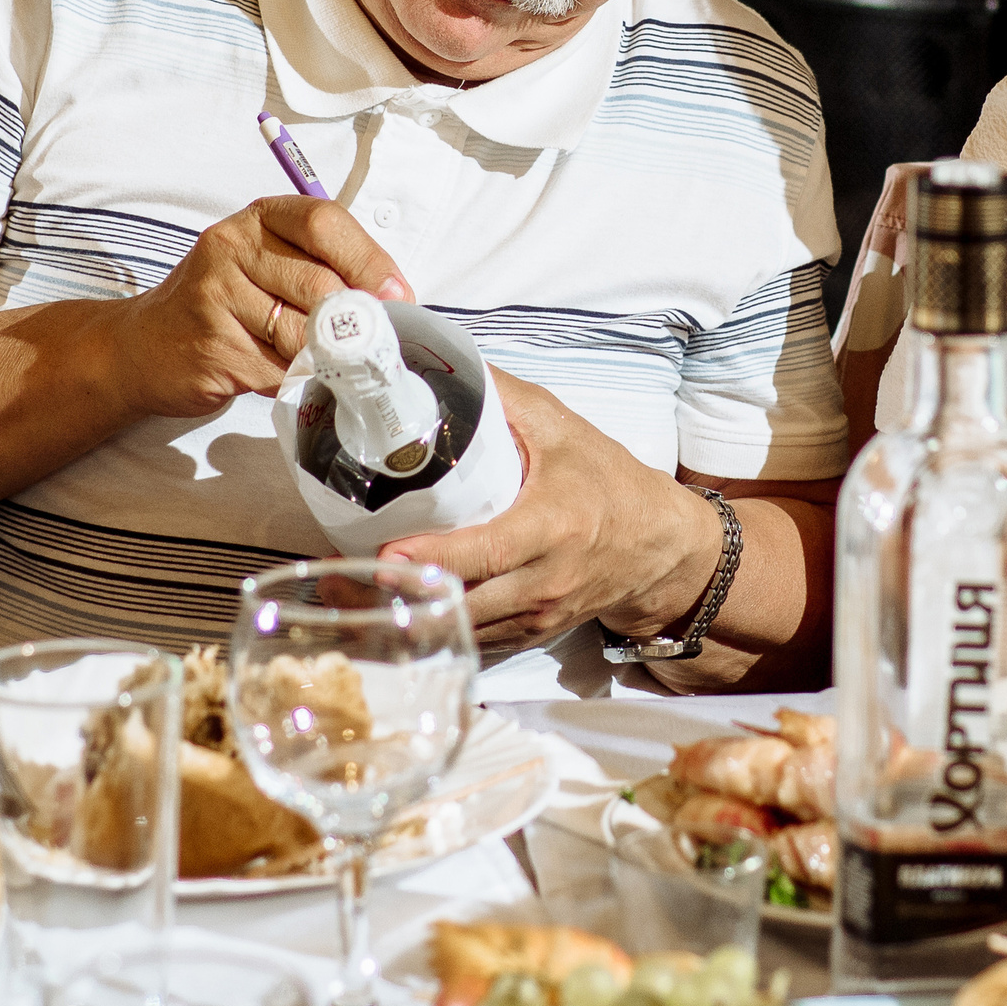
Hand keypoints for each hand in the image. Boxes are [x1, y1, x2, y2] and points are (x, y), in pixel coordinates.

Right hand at [107, 195, 409, 417]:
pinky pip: (279, 370)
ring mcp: (215, 296)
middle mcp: (230, 247)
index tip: (398, 296)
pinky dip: (294, 379)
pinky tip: (279, 373)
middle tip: (367, 342)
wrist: (142, 347)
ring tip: (315, 358)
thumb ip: (323, 267)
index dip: (370, 261)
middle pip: (321, 284)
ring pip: (304, 334)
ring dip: (323, 356)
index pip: (325, 222)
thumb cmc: (224, 303)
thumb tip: (393, 300)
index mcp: (258, 219)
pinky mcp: (211, 346)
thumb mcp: (269, 264)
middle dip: (354, 321)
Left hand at [378, 371, 721, 647]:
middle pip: (463, 603)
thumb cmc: (611, 484)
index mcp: (553, 526)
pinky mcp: (534, 633)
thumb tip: (446, 364)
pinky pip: (476, 641)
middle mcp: (546, 579)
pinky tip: (399, 614)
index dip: (431, 558)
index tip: (384, 555)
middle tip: (345, 581)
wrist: (661, 547)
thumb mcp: (564, 431)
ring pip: (463, 631)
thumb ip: (506, 399)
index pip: (485, 552)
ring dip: (410, 619)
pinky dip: (437, 629)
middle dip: (400, 596)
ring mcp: (540, 614)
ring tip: (355, 598)